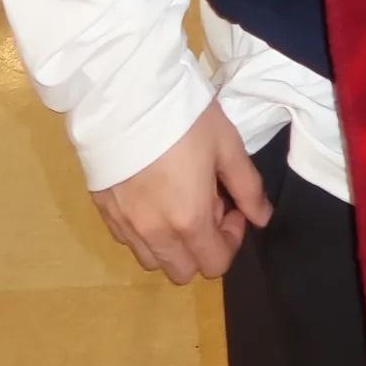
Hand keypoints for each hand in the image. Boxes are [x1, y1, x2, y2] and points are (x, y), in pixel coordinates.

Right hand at [92, 101, 272, 282]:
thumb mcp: (226, 143)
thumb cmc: (182, 116)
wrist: (124, 93)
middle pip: (183, 271)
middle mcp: (154, 234)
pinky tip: (150, 195)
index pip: (215, 264)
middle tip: (205, 203)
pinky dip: (144, 230)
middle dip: (202, 247)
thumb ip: (248, 187)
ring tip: (176, 200)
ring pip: (152, 260)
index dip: (231, 240)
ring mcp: (125, 224)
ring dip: (171, 243)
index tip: (231, 207)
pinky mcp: (103, 210)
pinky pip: (127, 239)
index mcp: (189, 220)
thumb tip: (262, 218)